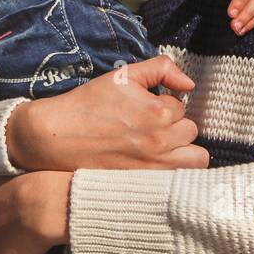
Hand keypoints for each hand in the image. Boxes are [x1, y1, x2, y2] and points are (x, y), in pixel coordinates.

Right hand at [5, 55, 208, 172]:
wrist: (57, 137)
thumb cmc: (87, 104)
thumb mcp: (122, 76)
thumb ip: (160, 69)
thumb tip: (189, 84)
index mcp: (157, 111)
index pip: (181, 106)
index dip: (165, 104)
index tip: (147, 108)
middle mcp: (160, 141)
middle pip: (190, 131)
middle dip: (175, 126)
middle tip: (153, 126)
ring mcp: (154, 166)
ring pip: (196, 159)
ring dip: (185, 150)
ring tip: (164, 146)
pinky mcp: (145, 183)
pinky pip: (180, 180)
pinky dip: (177, 171)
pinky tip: (160, 164)